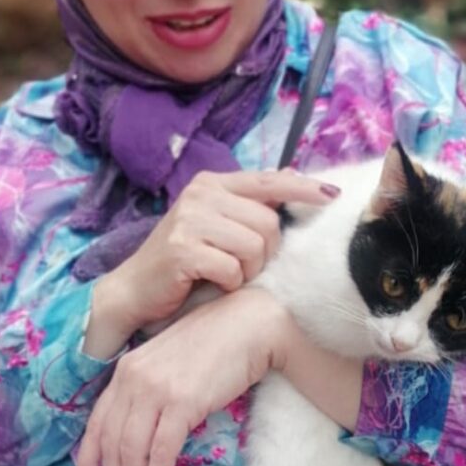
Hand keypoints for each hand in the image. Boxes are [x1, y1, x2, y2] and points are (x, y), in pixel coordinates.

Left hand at [76, 287, 292, 465]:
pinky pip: (161, 453)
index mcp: (127, 367)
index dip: (88, 458)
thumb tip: (138, 430)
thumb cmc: (214, 339)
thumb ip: (147, 386)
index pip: (96, 421)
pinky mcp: (183, 402)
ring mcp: (157, 389)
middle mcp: (134, 377)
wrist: (249, 323)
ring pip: (131, 452)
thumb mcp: (167, 359)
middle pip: (111, 442)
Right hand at [85, 168, 336, 358]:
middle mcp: (202, 194)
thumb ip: (249, 203)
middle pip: (268, 222)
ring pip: (255, 246)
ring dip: (247, 270)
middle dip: (265, 252)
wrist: (132, 290)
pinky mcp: (183, 249)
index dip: (304, 188)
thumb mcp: (216, 223)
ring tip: (226, 274)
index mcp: (213, 183)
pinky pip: (233, 269)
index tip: (333, 195)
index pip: (269, 180)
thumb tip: (293, 175)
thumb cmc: (182, 260)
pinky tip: (211, 284)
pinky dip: (229, 284)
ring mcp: (191, 219)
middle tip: (243, 265)